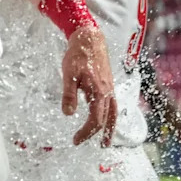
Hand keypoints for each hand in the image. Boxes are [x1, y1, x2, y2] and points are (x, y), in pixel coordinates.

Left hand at [61, 25, 117, 145]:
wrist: (90, 38)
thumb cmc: (78, 55)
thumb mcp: (69, 74)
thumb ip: (69, 94)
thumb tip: (67, 114)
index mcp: (100, 92)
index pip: (95, 120)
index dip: (86, 132)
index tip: (76, 140)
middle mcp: (108, 92)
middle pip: (106, 119)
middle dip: (96, 133)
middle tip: (85, 143)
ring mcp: (110, 88)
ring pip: (113, 113)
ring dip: (109, 128)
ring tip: (105, 140)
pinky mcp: (108, 84)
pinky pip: (112, 105)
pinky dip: (110, 116)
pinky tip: (104, 118)